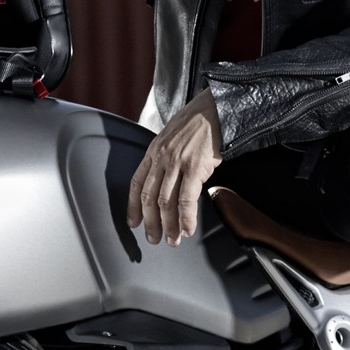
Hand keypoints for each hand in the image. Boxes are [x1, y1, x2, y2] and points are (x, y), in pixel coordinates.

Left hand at [129, 96, 224, 246]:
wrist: (216, 109)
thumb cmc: (198, 123)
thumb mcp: (172, 137)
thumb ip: (166, 158)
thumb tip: (167, 181)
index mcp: (153, 151)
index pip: (136, 183)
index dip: (133, 206)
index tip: (133, 222)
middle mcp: (161, 158)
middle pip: (149, 197)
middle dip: (151, 222)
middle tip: (154, 239)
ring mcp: (177, 163)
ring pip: (166, 202)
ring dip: (169, 226)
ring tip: (173, 240)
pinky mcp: (195, 168)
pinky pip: (186, 199)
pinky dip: (186, 218)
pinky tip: (188, 229)